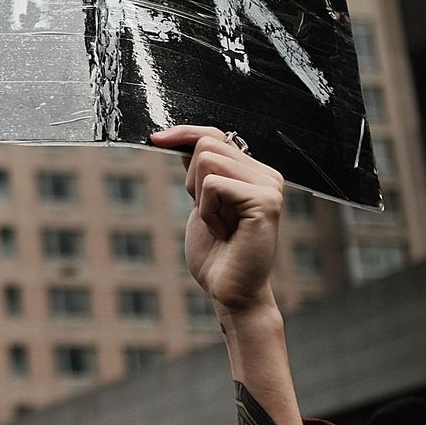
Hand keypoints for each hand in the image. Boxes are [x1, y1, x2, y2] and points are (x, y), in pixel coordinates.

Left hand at [151, 125, 283, 316]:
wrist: (230, 291)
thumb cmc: (216, 254)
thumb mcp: (201, 203)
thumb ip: (199, 173)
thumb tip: (179, 139)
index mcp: (253, 172)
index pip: (215, 134)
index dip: (184, 133)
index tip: (156, 139)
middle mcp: (267, 174)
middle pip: (208, 143)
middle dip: (192, 180)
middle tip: (209, 214)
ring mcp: (270, 186)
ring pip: (208, 160)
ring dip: (200, 198)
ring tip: (218, 224)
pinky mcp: (265, 201)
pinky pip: (214, 185)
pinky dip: (207, 211)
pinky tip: (223, 231)